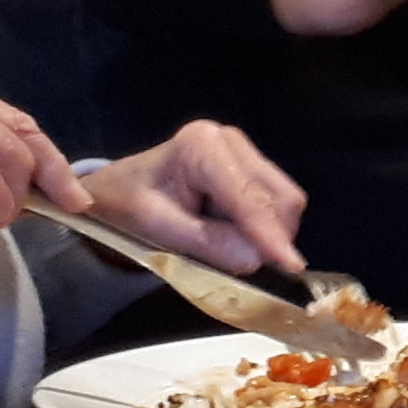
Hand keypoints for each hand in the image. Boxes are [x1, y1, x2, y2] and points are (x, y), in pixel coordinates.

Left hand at [80, 123, 306, 274]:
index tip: (289, 266)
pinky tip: (229, 232)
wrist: (118, 192)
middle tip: (238, 262)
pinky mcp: (251, 168)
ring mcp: (244, 153)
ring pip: (285, 202)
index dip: (269, 233)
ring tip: (223, 242)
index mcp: (202, 146)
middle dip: (271, 235)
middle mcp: (230, 141)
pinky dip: (261, 229)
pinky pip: (276, 206)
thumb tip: (256, 259)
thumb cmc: (127, 205)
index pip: (249, 196)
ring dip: (266, 234)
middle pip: (281, 196)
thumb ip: (207, 242)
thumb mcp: (156, 228)